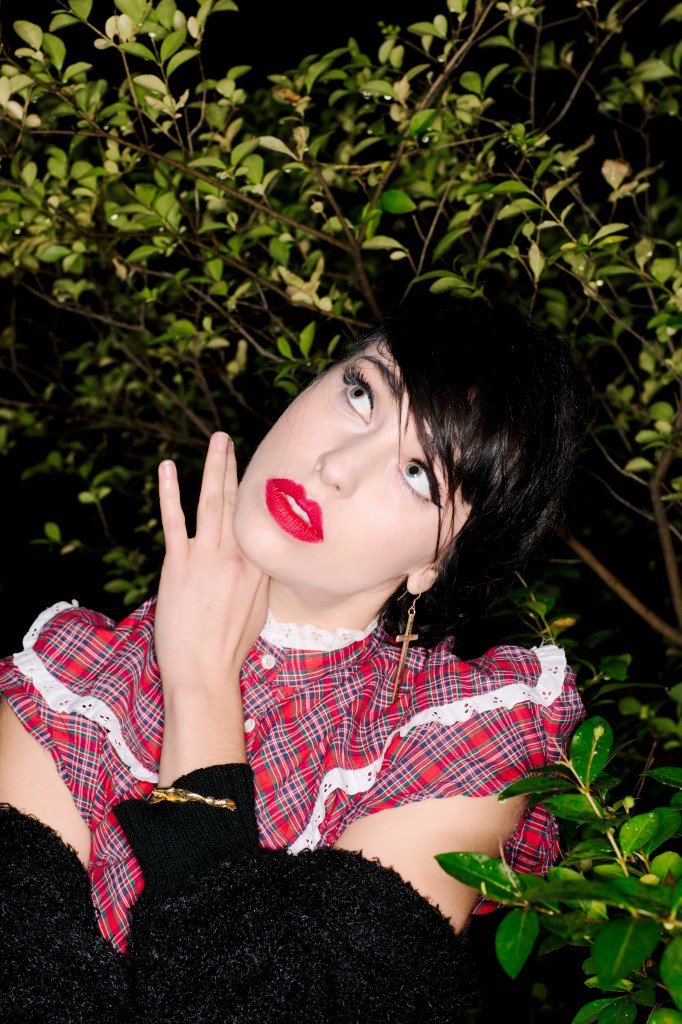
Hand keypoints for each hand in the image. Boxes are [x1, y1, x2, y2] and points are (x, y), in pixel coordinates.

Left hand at [154, 432, 267, 780]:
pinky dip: (170, 492)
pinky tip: (167, 469)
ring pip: (213, 501)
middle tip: (228, 439)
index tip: (257, 464)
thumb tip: (258, 559)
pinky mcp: (180, 564)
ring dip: (214, 467)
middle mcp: (239, 555)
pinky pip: (175, 519)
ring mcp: (209, 557)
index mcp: (261, 565)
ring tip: (216, 440)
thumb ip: (258, 576)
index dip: (257, 488)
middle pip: (237, 501)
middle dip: (234, 466)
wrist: (205, 671)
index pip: (260, 517)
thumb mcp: (258, 607)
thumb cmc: (231, 646)